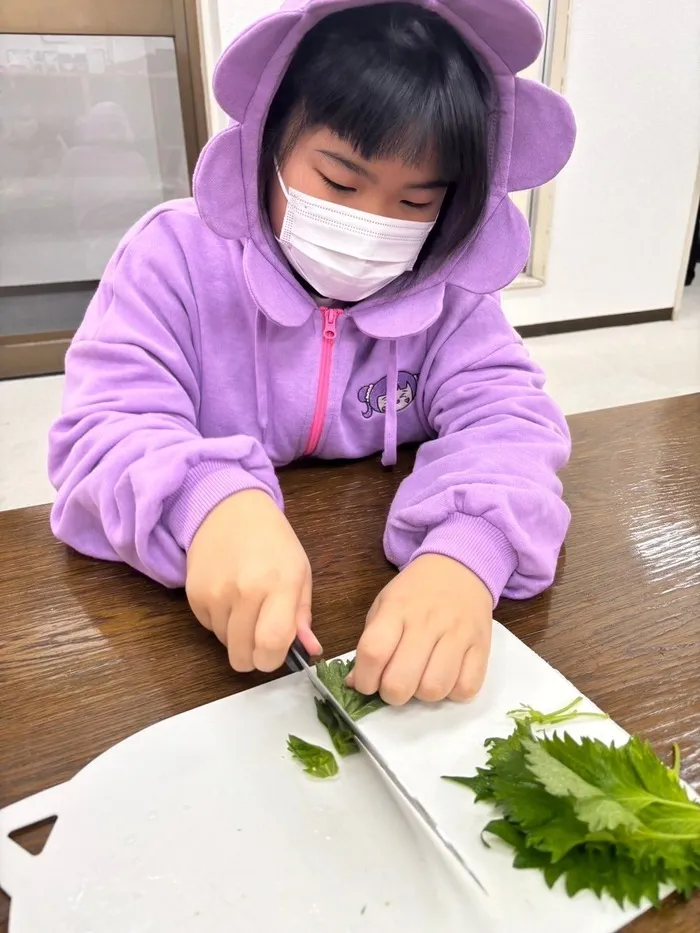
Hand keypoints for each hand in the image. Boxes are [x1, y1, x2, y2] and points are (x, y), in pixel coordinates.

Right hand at [186, 490, 320, 671]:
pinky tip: (229, 596)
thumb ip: (303, 615)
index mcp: (280, 583)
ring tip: (246, 605)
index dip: (273, 659)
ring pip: (226, 644)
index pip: (271, 643)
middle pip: (243, 655)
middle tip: (261, 635)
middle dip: (254, 655)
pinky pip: (209, 629)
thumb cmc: (273, 542)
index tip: (275, 654)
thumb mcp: (300, 572)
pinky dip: (220, 622)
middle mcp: (245, 590)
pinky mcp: (195, 595)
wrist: (229, 510)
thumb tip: (310, 651)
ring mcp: (216, 593)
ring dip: (237, 635)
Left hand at [348, 554, 492, 705]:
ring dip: (423, 696)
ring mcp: (457, 634)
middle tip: (394, 685)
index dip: (364, 679)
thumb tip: (355, 683)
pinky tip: (446, 678)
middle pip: (401, 681)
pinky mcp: (481, 646)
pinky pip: (467, 688)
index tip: (366, 683)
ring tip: (421, 680)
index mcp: (396, 609)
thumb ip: (370, 644)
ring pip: (434, 689)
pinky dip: (453, 693)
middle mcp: (427, 622)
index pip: (373, 653)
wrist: (459, 568)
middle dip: (392, 694)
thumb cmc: (416, 592)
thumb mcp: (384, 605)